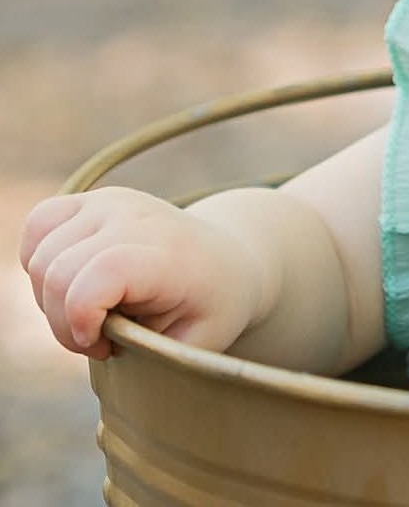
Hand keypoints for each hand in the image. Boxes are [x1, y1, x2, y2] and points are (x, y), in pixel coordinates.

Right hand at [20, 188, 263, 360]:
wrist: (227, 261)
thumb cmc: (209, 309)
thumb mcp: (194, 345)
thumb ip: (146, 352)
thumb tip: (100, 343)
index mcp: (169, 255)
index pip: (102, 273)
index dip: (81, 318)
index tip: (103, 345)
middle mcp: (137, 218)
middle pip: (56, 273)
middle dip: (63, 323)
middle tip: (101, 339)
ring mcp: (111, 202)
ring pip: (38, 257)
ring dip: (50, 299)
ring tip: (92, 312)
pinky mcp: (92, 199)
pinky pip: (37, 225)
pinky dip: (38, 262)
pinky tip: (72, 282)